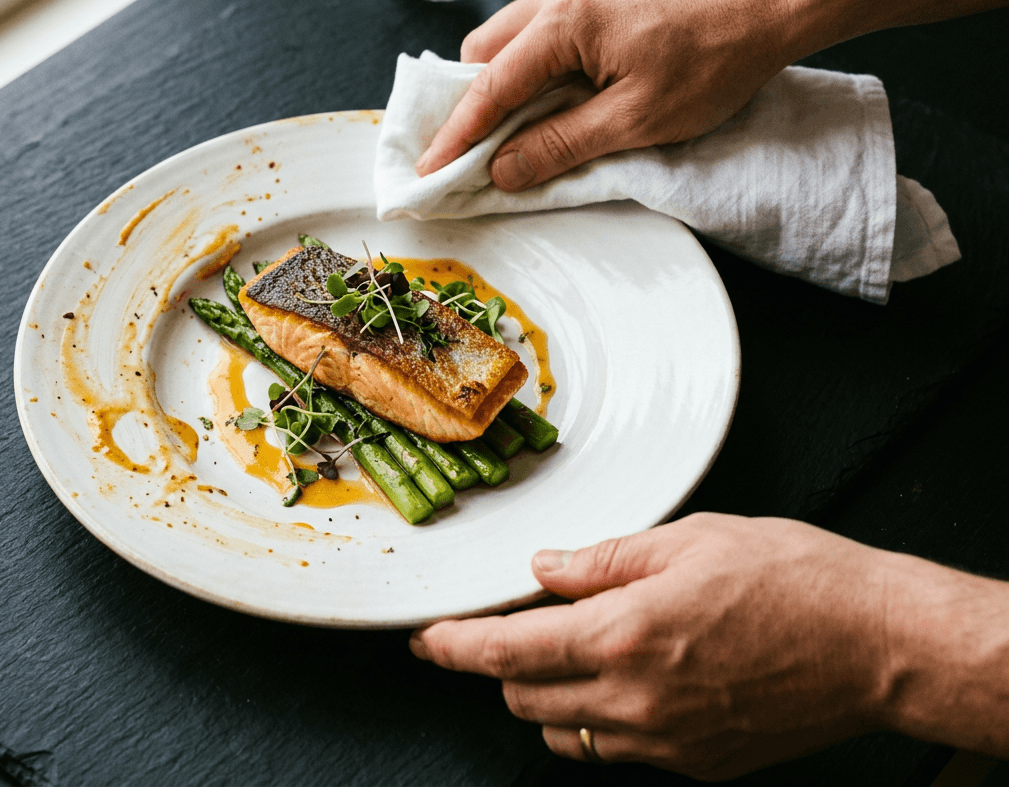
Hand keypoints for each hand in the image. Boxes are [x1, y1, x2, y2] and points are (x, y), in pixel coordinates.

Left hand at [411, 513, 910, 778]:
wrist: (879, 644)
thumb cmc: (793, 579)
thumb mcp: (689, 540)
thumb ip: (603, 560)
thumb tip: (544, 569)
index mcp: (622, 636)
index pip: (504, 653)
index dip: (453, 648)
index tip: (426, 641)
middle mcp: (634, 700)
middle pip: (522, 700)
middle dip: (502, 666)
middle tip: (517, 628)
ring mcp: (666, 742)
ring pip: (564, 734)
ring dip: (548, 697)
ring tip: (575, 652)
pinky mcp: (697, 764)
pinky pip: (618, 753)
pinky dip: (600, 721)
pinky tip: (629, 683)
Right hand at [414, 0, 791, 190]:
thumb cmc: (717, 56)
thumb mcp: (636, 120)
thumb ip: (560, 145)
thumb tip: (503, 170)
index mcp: (564, 20)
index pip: (488, 87)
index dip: (454, 135)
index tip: (428, 170)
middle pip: (485, 52)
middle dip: (472, 104)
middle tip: (474, 154)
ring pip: (512, 37)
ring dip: (507, 85)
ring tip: (519, 132)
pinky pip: (544, 27)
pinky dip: (536, 66)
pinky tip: (557, 97)